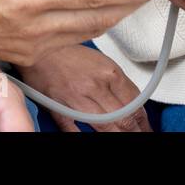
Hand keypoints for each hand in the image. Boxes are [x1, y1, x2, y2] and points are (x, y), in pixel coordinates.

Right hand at [20, 44, 151, 131]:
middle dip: (136, 131)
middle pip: (124, 118)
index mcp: (109, 72)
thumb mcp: (100, 61)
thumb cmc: (67, 52)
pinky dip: (84, 136)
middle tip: (142, 135)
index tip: (147, 127)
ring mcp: (76, 100)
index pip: (135, 103)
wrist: (38, 46)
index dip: (144, 120)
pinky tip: (93, 138)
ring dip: (118, 135)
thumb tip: (133, 102)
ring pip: (106, 127)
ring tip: (124, 137)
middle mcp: (95, 86)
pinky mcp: (59, 109)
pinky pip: (74, 131)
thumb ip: (117, 82)